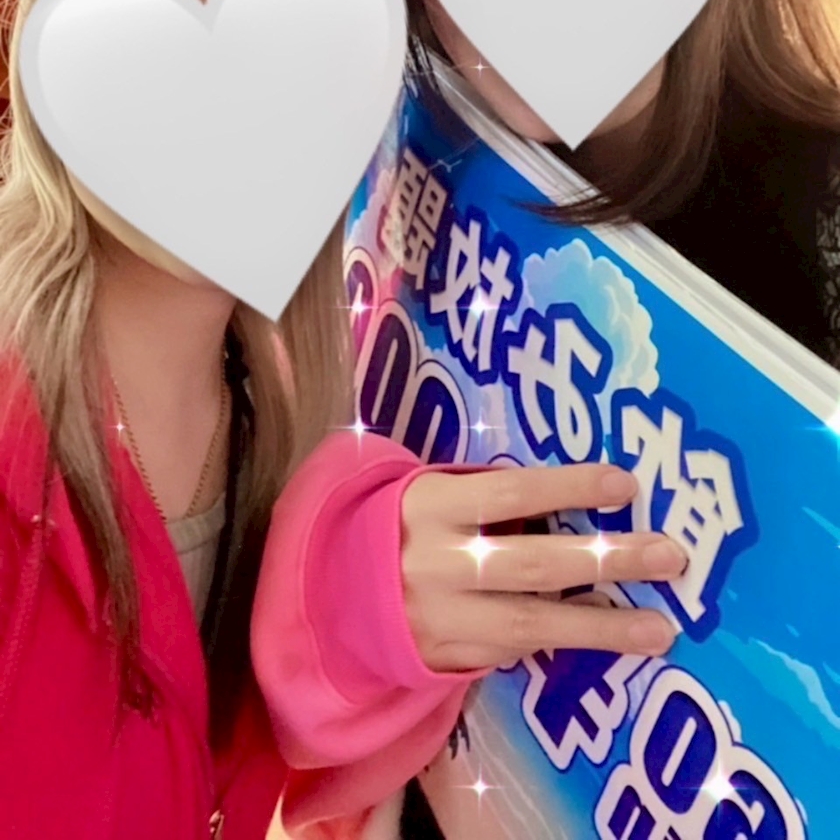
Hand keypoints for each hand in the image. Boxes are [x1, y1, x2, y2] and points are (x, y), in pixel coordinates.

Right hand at [400, 463, 684, 672]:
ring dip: (603, 626)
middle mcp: (438, 563)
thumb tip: (576, 490)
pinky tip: (612, 642)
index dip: (568, 488)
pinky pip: (515, 650)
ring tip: (661, 628)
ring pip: (531, 622)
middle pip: (532, 563)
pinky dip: (565, 643)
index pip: (510, 493)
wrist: (331, 593)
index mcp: (431, 506)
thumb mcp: (430, 492)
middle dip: (606, 559)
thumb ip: (488, 495)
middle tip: (669, 555)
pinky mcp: (448, 658)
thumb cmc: (403, 525)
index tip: (626, 485)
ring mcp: (443, 618)